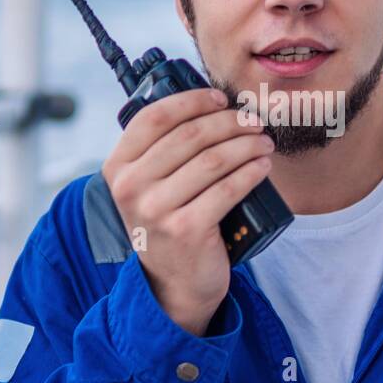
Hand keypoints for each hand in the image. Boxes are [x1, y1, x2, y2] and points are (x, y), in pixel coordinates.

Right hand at [101, 87, 273, 335]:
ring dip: (247, 144)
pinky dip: (251, 172)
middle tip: (253, 122)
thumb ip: (161, 151)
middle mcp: (132, 187)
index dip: (192, 101)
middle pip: (191, 134)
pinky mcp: (186, 229)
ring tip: (264, 142)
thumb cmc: (167, 223)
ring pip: (213, 159)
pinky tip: (263, 165)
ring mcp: (157, 210)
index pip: (154, 117)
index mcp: (118, 168)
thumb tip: (210, 105)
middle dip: (231, 121)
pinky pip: (228, 188)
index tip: (220, 98)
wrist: (172, 284)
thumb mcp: (147, 187)